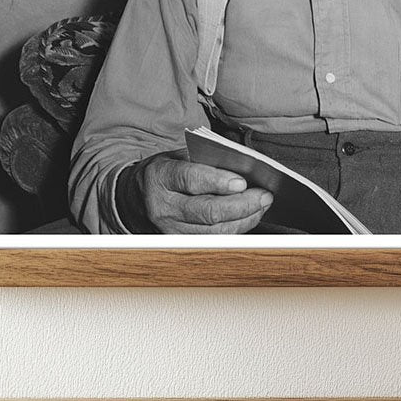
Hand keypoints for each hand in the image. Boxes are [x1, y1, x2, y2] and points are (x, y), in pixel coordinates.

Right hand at [135, 152, 272, 233]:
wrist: (136, 197)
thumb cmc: (165, 172)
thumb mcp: (178, 156)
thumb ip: (205, 160)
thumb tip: (243, 167)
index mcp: (161, 177)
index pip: (191, 180)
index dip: (218, 182)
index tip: (242, 181)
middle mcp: (163, 207)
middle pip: (207, 211)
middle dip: (241, 204)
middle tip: (264, 195)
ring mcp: (170, 230)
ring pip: (214, 231)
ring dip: (244, 219)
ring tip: (262, 204)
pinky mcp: (181, 244)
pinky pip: (214, 240)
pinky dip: (236, 228)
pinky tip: (249, 216)